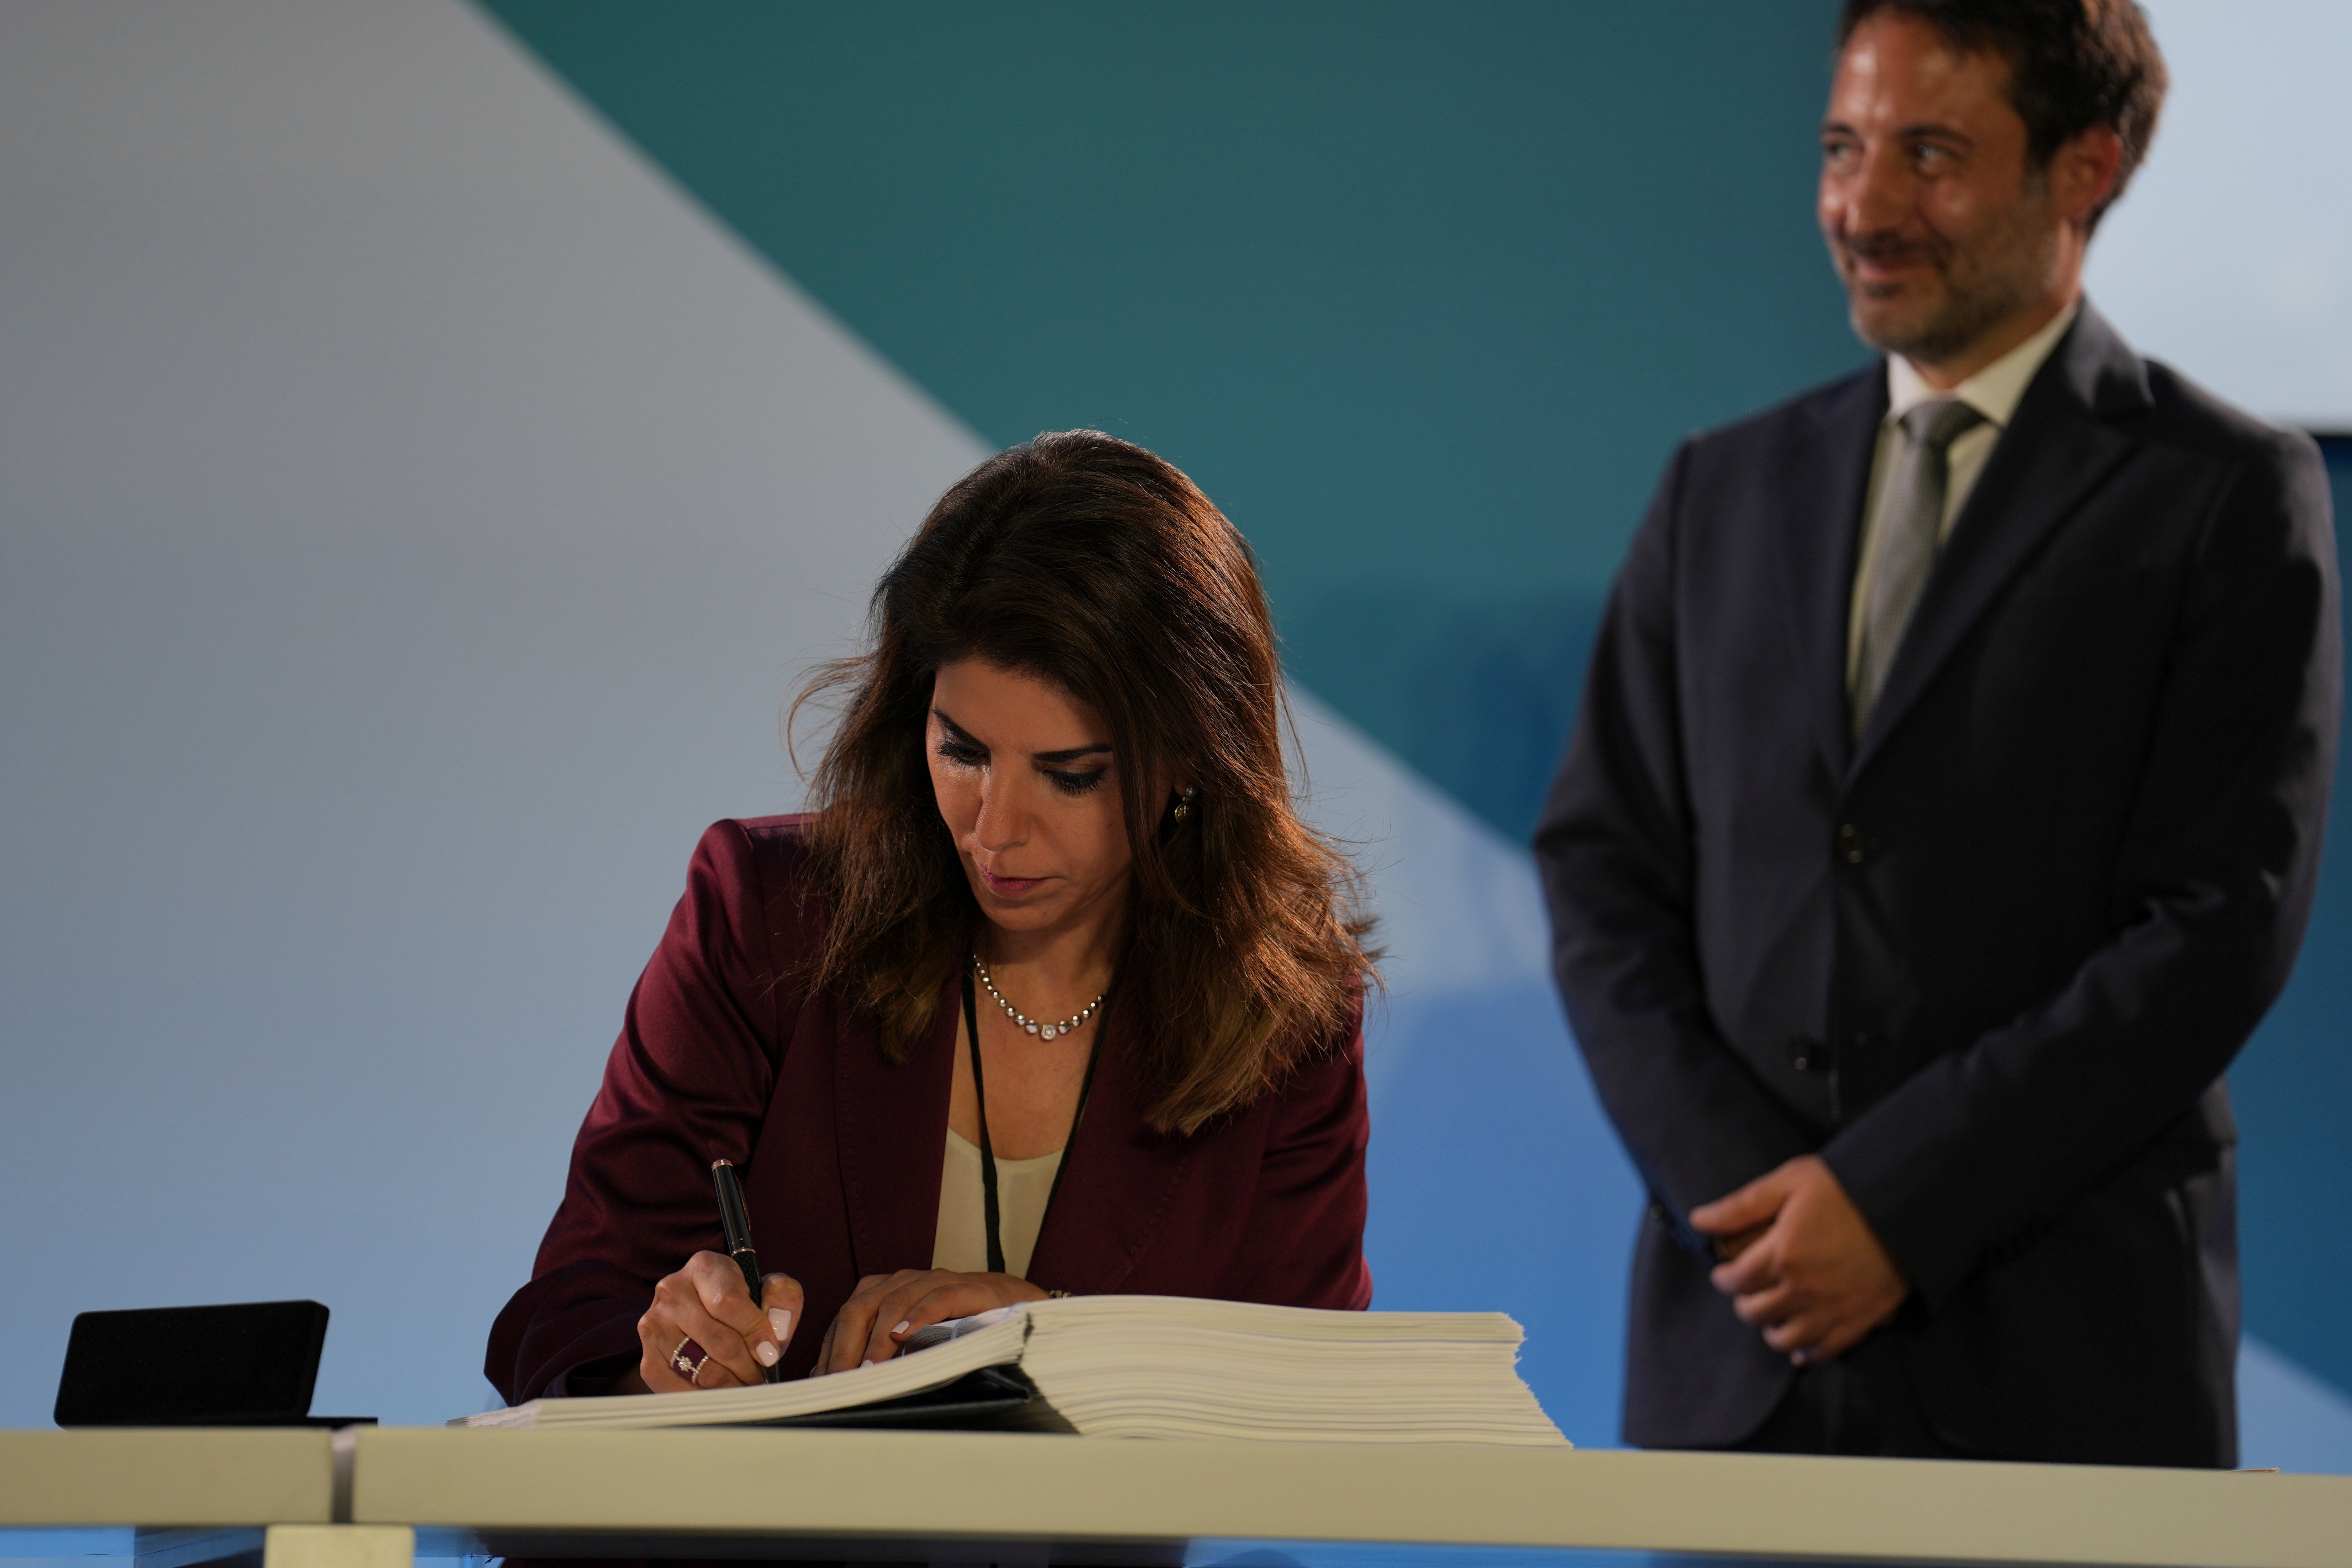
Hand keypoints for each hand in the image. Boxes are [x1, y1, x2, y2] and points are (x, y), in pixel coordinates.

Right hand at [632, 1251, 803, 1391]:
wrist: (701, 1319)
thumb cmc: (740, 1307)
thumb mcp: (768, 1293)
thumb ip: (783, 1299)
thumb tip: (777, 1329)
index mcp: (704, 1267)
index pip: (729, 1302)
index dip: (754, 1331)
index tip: (770, 1353)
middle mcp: (672, 1290)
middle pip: (717, 1340)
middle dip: (747, 1366)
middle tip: (760, 1377)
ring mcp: (654, 1324)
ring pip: (700, 1368)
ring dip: (730, 1385)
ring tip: (744, 1386)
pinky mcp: (647, 1357)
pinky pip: (677, 1388)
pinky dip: (704, 1398)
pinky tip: (721, 1395)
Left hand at [809, 1270, 1046, 1375]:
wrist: (1012, 1304)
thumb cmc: (956, 1326)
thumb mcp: (910, 1341)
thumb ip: (877, 1355)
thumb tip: (834, 1383)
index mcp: (884, 1291)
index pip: (845, 1319)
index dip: (831, 1350)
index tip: (822, 1384)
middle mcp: (903, 1280)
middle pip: (860, 1308)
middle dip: (846, 1347)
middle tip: (840, 1382)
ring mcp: (933, 1280)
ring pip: (893, 1303)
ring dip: (877, 1340)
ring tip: (870, 1370)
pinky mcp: (964, 1287)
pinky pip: (936, 1298)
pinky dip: (918, 1315)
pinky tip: (905, 1335)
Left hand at [1689, 1155, 1907, 1365]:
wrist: (1905, 1206)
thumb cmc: (1845, 1188)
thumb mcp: (1789, 1183)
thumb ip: (1741, 1206)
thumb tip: (1698, 1220)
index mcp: (1782, 1253)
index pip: (1735, 1280)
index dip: (1724, 1277)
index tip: (1725, 1271)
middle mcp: (1803, 1288)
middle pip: (1755, 1312)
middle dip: (1745, 1300)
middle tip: (1748, 1289)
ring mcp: (1832, 1309)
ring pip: (1784, 1338)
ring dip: (1771, 1327)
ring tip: (1771, 1313)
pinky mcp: (1859, 1321)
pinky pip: (1823, 1350)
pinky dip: (1806, 1351)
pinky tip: (1799, 1343)